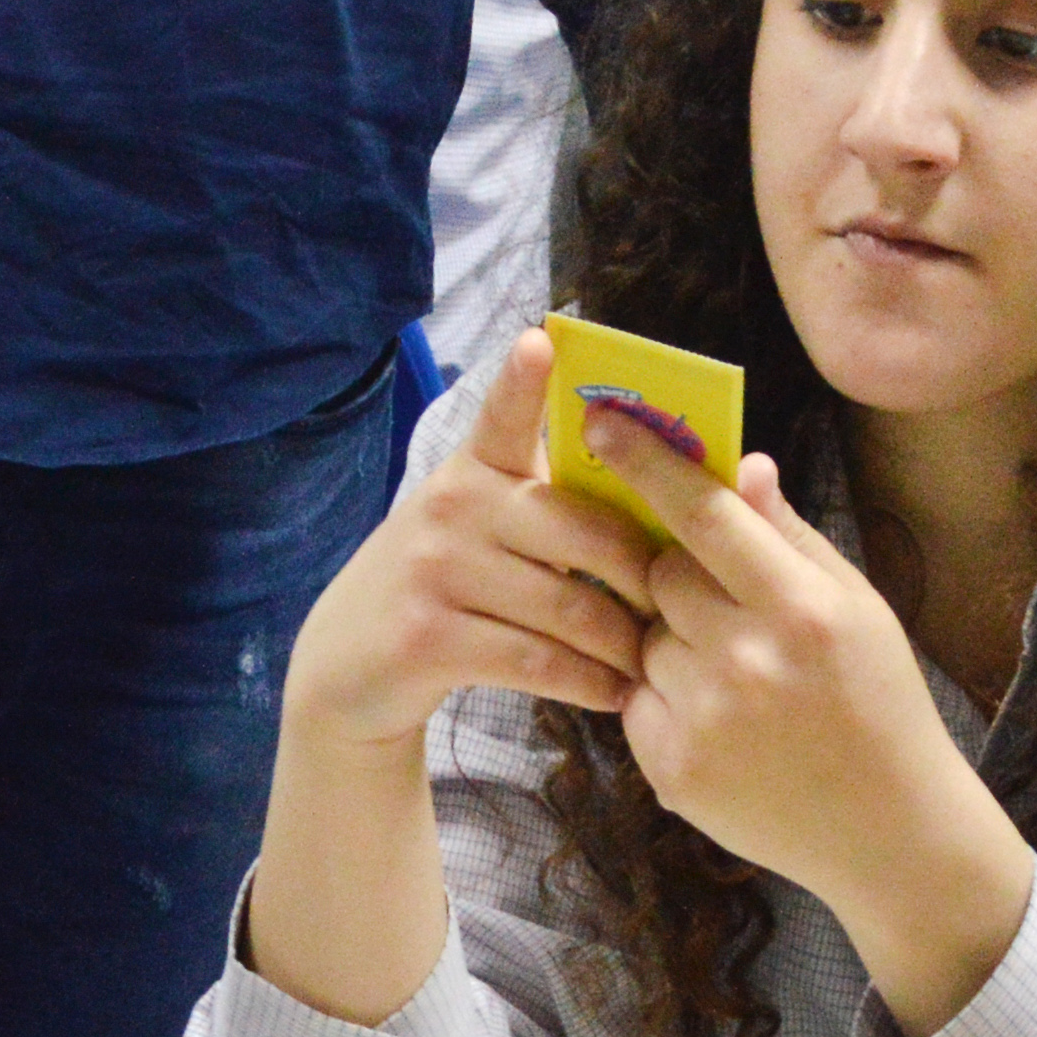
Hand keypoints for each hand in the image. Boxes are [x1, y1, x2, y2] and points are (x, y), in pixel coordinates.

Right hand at [276, 328, 660, 755]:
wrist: (350, 666)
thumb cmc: (446, 588)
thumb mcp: (479, 525)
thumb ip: (546, 500)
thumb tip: (655, 491)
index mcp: (475, 469)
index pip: (503, 416)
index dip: (523, 381)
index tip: (539, 341)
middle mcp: (454, 506)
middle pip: (585, 533)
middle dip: (648, 580)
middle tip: (686, 611)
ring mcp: (437, 570)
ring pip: (570, 608)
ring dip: (625, 646)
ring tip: (655, 665)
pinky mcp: (429, 637)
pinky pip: (538, 662)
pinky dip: (589, 684)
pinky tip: (613, 695)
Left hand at [578, 406, 1024, 973]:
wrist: (889, 832)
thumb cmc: (880, 704)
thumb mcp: (860, 609)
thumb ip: (792, 537)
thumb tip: (742, 465)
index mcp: (800, 609)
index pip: (704, 515)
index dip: (647, 463)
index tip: (600, 420)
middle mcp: (746, 661)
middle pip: (660, 575)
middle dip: (678, 575)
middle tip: (722, 603)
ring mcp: (703, 720)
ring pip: (643, 638)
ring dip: (673, 642)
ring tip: (738, 678)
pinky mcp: (670, 770)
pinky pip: (635, 699)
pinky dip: (665, 698)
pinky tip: (724, 722)